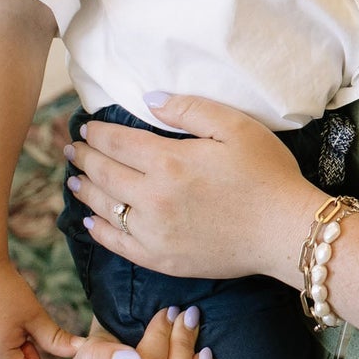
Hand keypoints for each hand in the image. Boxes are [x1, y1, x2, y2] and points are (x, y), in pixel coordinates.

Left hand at [64, 94, 316, 282]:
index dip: (97, 133)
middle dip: (84, 158)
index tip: (87, 128)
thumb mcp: (236, 127)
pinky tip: (91, 221)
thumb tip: (149, 99)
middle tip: (72, 150)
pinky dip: (99, 231)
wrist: (286, 232)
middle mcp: (153, 197)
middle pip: (104, 174)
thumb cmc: (267, 175)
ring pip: (104, 209)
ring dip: (85, 191)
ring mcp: (154, 232)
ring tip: (74, 180)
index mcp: (169, 161)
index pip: (116, 143)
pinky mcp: (161, 259)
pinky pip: (118, 244)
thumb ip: (189, 109)